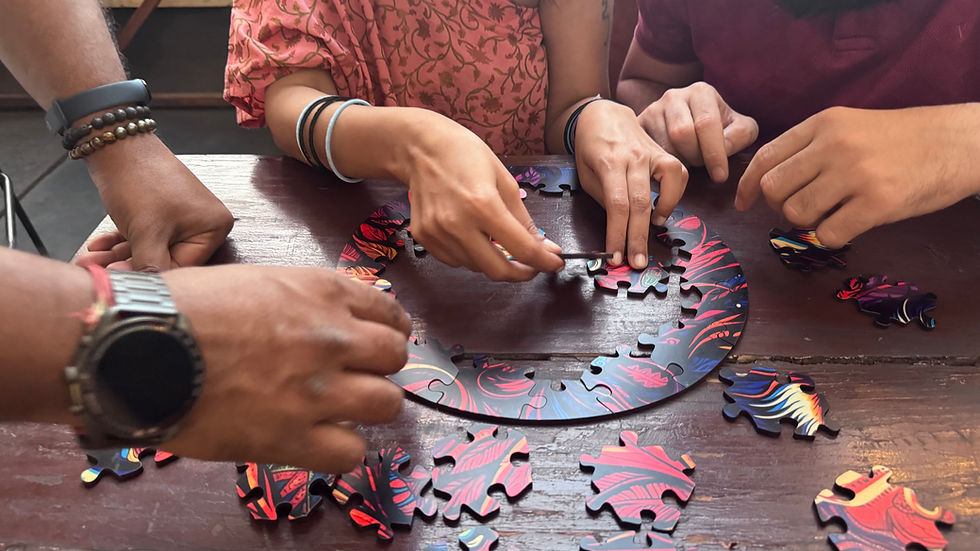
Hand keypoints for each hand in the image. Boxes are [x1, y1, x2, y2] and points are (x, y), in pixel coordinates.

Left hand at [75, 135, 233, 270]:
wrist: (117, 145)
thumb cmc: (141, 181)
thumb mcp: (147, 231)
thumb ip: (150, 268)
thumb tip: (148, 297)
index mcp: (214, 227)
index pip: (185, 266)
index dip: (153, 275)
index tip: (122, 281)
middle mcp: (204, 225)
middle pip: (166, 259)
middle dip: (129, 265)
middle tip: (101, 272)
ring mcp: (182, 219)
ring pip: (150, 249)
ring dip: (119, 256)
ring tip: (92, 260)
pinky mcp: (161, 214)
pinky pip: (144, 236)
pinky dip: (122, 242)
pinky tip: (99, 246)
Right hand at [160, 265, 409, 473]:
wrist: (136, 344)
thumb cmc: (180, 307)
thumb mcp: (254, 281)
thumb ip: (298, 301)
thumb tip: (321, 320)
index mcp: (319, 292)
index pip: (387, 310)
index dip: (387, 329)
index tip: (380, 340)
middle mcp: (329, 337)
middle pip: (394, 356)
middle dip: (380, 366)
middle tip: (359, 375)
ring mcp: (315, 389)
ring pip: (386, 403)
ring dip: (369, 406)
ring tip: (344, 410)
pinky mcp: (290, 437)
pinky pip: (350, 453)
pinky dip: (342, 450)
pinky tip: (322, 442)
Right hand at [395, 111, 564, 280]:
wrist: (420, 147)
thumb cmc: (465, 155)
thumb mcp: (503, 180)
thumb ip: (523, 219)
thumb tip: (544, 247)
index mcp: (483, 205)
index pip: (522, 248)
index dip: (544, 262)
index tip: (556, 263)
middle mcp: (457, 224)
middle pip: (497, 270)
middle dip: (521, 273)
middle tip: (533, 266)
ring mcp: (437, 233)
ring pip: (476, 267)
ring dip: (494, 262)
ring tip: (499, 242)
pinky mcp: (423, 237)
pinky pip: (455, 260)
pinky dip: (471, 256)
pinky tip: (474, 237)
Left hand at [574, 99, 687, 268]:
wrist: (603, 115)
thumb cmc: (590, 147)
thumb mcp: (586, 174)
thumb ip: (605, 198)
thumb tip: (620, 225)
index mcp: (609, 163)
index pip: (617, 205)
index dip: (618, 234)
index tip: (616, 256)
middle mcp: (634, 157)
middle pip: (640, 202)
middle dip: (639, 237)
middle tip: (638, 262)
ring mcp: (651, 152)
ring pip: (668, 183)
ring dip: (664, 211)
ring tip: (654, 229)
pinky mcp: (663, 152)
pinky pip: (678, 173)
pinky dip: (675, 194)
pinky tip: (663, 208)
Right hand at [638, 82, 757, 181]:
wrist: (687, 118)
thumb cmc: (716, 127)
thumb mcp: (738, 126)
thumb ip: (742, 134)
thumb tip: (725, 148)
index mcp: (701, 92)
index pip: (706, 124)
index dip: (715, 153)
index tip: (720, 176)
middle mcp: (674, 96)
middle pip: (682, 134)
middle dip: (695, 156)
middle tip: (701, 164)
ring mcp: (653, 109)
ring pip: (664, 144)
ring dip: (679, 161)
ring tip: (687, 161)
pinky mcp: (639, 125)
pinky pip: (647, 150)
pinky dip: (661, 164)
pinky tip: (671, 164)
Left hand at [735, 105, 979, 247]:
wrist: (957, 142)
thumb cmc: (900, 139)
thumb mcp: (850, 126)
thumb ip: (810, 147)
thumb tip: (766, 182)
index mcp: (823, 123)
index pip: (766, 156)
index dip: (748, 185)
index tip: (745, 202)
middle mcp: (834, 145)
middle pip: (775, 189)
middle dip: (779, 207)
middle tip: (802, 208)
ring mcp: (855, 174)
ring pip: (797, 214)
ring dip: (808, 222)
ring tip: (832, 213)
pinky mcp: (876, 203)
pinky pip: (828, 234)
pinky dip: (832, 237)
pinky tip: (850, 224)